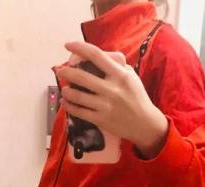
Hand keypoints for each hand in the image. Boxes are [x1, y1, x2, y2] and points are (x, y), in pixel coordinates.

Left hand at [58, 41, 168, 158]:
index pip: (96, 56)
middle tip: (60, 71)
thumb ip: (115, 64)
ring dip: (67, 91)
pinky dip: (69, 107)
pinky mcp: (101, 120)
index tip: (68, 45)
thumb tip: (95, 55)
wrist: (144, 123)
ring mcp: (105, 106)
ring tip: (64, 89)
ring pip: (78, 97)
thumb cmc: (136, 96)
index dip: (79, 48)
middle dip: (67, 72)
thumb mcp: (130, 75)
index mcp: (119, 75)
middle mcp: (111, 89)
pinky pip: (80, 112)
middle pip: (82, 77)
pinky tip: (66, 103)